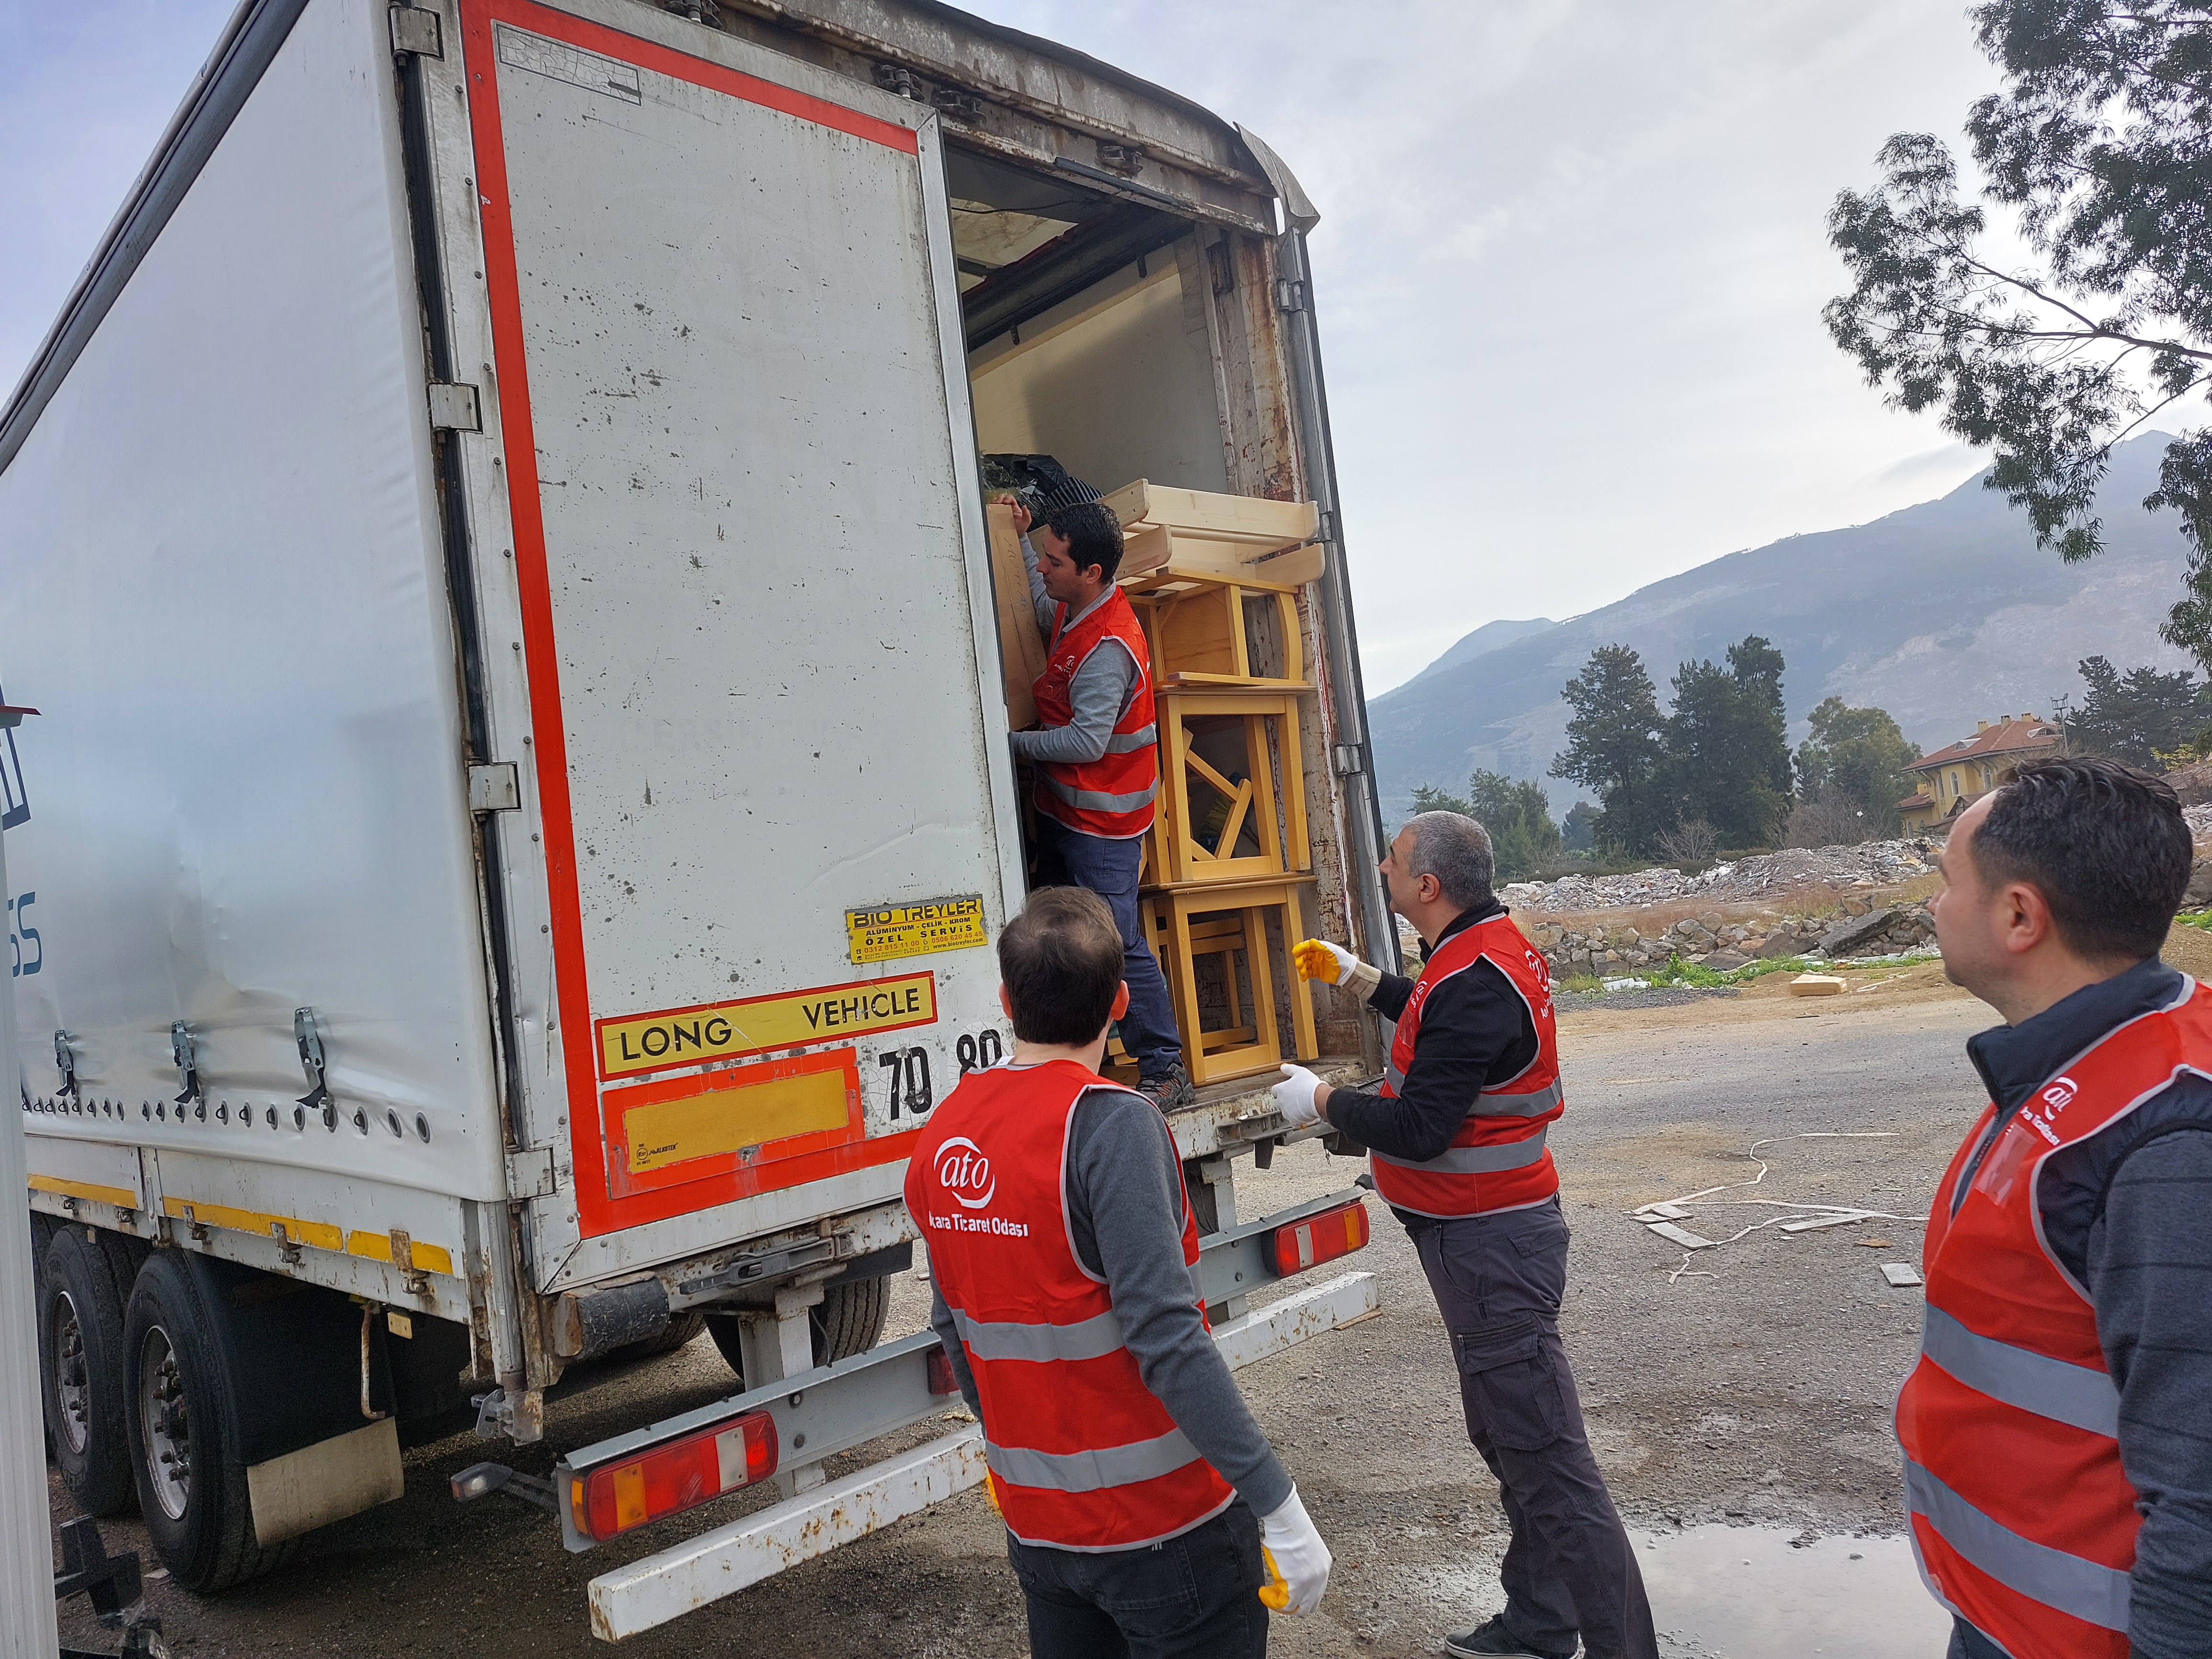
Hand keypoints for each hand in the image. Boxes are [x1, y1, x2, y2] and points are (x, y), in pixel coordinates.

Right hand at [992, 493, 1032, 535]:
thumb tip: (1024, 507)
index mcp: (1014, 507)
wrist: (1015, 536)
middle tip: (998, 503)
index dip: (1008, 498)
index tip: (1006, 502)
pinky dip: (989, 508)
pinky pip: (991, 510)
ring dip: (994, 503)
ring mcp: (1000, 511)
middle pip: (1002, 498)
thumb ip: (1027, 514)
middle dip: (999, 498)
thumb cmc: (1020, 528)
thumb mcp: (1026, 522)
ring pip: (995, 502)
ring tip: (993, 506)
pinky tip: (990, 511)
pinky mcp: (995, 516)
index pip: (1010, 498)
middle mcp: (1007, 508)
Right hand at [1258, 1487, 1330, 1614]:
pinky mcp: (1297, 1586)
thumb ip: (1301, 1563)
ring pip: (1298, 1609)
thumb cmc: (1290, 1526)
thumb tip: (1288, 1571)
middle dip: (1293, 1605)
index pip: (1316, 1592)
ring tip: (1268, 1594)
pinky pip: (1286, 1604)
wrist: (1287, 1519)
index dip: (1301, 1596)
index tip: (1286, 1591)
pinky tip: (1264, 1591)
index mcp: (1323, 1565)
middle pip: (1310, 1605)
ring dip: (1282, 1605)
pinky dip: (1273, 1602)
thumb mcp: (1303, 1547)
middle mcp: (1321, 1576)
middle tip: (1277, 1597)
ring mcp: (1310, 1583)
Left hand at [1272, 1064, 1324, 1128]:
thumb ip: (1289, 1069)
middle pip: (1279, 1102)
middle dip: (1286, 1100)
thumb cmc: (1310, 1085)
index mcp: (1281, 1089)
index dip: (1280, 1090)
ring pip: (1285, 1112)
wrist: (1318, 1099)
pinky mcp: (1293, 1120)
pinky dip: (1297, 1119)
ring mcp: (1286, 1111)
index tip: (1286, 1089)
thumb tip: (1282, 1067)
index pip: (1274, 1090)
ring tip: (1302, 1105)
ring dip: (1291, 1109)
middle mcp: (1281, 1101)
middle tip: (1296, 1098)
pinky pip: (1292, 1121)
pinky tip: (1304, 1114)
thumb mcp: (1300, 1072)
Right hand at [1292, 938, 1361, 984]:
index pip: (1307, 946)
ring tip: (1303, 973)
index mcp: (1320, 948)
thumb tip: (1311, 941)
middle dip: (1300, 960)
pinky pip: (1308, 973)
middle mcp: (1317, 955)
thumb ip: (1321, 947)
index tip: (1295, 952)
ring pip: (1304, 965)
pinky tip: (1304, 977)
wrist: (1348, 973)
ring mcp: (1316, 964)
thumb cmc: (1343, 960)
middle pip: (1303, 956)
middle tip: (1299, 965)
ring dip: (1301, 969)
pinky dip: (1304, 975)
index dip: (1300, 948)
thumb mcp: (1332, 952)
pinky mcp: (1317, 972)